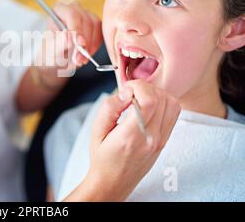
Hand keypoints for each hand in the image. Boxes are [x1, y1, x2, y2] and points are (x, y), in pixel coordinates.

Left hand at [36, 0, 102, 73]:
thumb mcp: (50, 48)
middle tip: (78, 59)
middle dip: (85, 42)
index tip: (79, 44)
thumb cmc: (51, 50)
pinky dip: (94, 47)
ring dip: (90, 47)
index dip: (77, 29)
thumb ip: (59, 43)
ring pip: (95, 27)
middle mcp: (74, 9)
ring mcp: (87, 15)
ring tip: (80, 60)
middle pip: (86, 20)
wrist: (56, 56)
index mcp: (60, 10)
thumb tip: (69, 39)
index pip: (72, 14)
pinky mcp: (96, 25)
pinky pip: (101, 34)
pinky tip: (85, 55)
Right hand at [66, 80, 180, 201]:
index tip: (126, 89)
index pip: (149, 101)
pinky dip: (163, 102)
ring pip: (172, 103)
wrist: (113, 182)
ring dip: (156, 93)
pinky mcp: (165, 140)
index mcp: (132, 136)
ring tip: (139, 98)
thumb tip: (126, 92)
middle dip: (145, 87)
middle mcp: (151, 138)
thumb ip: (109, 108)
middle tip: (130, 92)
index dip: (139, 87)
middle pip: (162, 99)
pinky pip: (173, 113)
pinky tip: (147, 105)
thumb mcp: (96, 131)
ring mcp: (161, 140)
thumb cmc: (102, 157)